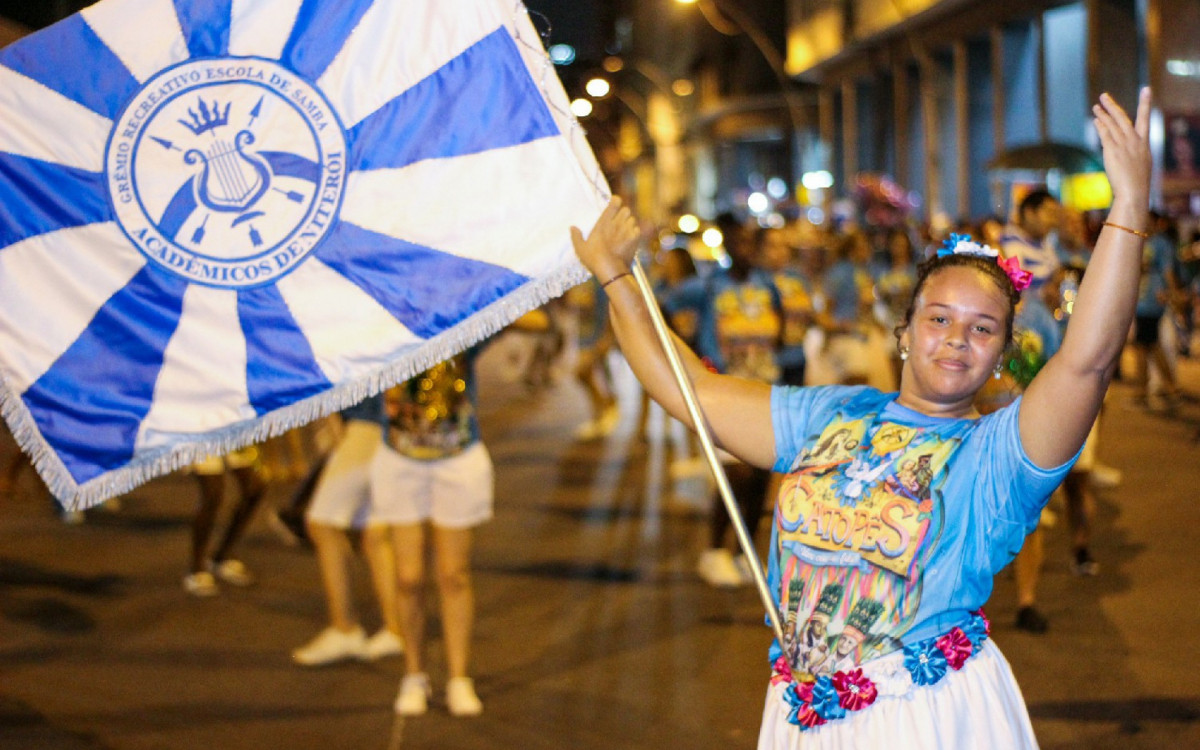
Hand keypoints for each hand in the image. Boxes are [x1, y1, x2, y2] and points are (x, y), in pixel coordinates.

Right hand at [571, 197, 639, 280]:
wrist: (611, 271)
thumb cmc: (594, 259)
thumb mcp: (580, 249)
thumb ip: (576, 237)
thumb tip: (572, 227)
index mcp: (603, 223)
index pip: (615, 202)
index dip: (615, 201)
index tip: (613, 205)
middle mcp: (617, 224)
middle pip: (626, 210)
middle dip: (623, 214)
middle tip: (618, 221)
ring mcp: (627, 231)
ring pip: (632, 219)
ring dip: (629, 223)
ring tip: (623, 231)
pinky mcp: (635, 239)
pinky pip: (637, 230)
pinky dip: (634, 233)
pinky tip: (629, 239)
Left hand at [1093, 88, 1150, 205]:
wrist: (1134, 192)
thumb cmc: (1137, 183)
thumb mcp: (1141, 165)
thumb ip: (1135, 154)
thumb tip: (1128, 153)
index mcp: (1144, 144)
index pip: (1144, 119)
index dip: (1145, 103)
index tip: (1146, 89)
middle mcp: (1134, 141)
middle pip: (1123, 118)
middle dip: (1113, 106)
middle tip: (1104, 96)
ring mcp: (1124, 145)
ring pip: (1112, 125)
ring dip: (1103, 114)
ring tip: (1096, 106)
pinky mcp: (1113, 151)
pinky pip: (1105, 135)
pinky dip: (1100, 126)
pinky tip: (1096, 120)